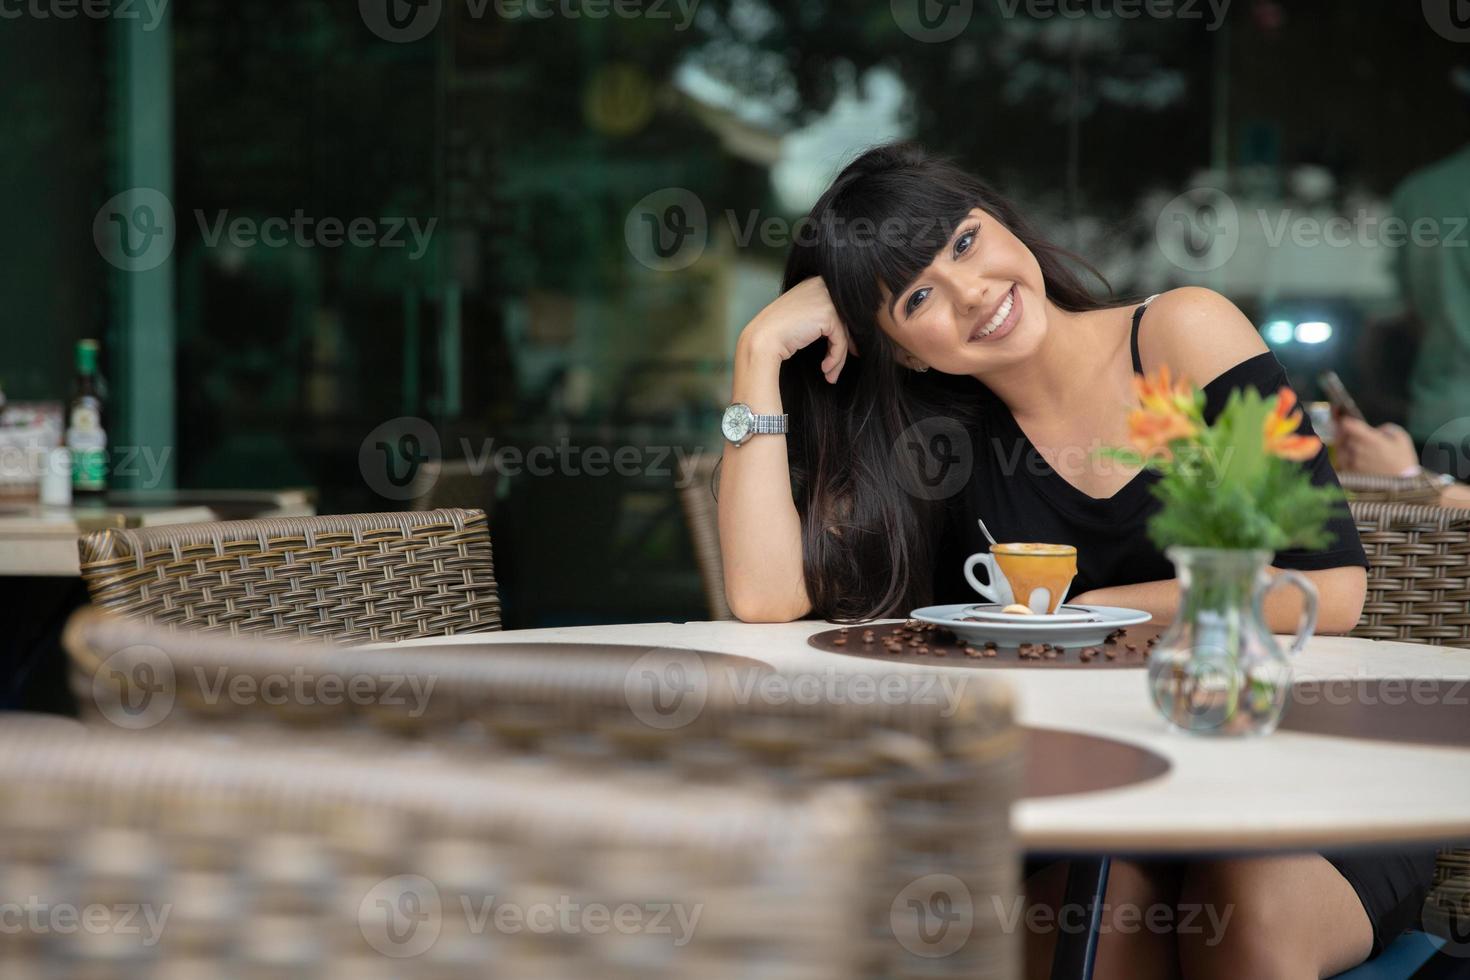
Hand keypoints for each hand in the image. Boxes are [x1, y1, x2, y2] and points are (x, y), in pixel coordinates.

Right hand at [739, 277, 857, 383]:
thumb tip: (844, 332)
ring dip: (838, 357)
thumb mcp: (801, 317)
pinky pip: (840, 340)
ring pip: (843, 332)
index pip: (836, 309)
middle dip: (843, 346)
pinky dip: (835, 357)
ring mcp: (825, 298)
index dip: (841, 332)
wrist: (762, 339)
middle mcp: (821, 285)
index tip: (845, 350)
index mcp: (813, 283)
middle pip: (842, 320)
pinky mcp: (828, 314)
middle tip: (837, 365)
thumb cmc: (776, 332)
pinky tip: (825, 368)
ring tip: (830, 373)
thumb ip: (819, 317)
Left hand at [1334, 416, 1418, 475]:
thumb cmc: (1404, 460)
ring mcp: (1352, 463)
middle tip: (1340, 422)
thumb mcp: (1401, 438)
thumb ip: (1386, 429)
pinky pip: (1340, 460)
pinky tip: (1347, 450)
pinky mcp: (1350, 474)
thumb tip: (1375, 429)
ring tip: (1344, 436)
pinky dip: (1343, 454)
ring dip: (1341, 442)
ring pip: (1339, 447)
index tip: (1339, 411)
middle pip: (1340, 435)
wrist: (1403, 486)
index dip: (1341, 417)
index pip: (1347, 425)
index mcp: (1371, 440)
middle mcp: (1358, 451)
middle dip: (1340, 428)